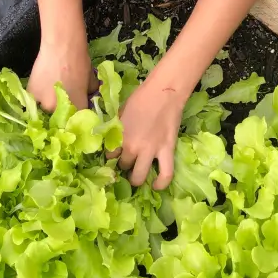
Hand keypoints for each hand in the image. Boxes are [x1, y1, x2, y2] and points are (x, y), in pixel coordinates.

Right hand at [27, 36, 95, 111]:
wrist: (61, 46)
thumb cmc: (79, 60)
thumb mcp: (91, 78)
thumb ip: (90, 91)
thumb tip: (89, 95)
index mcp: (76, 108)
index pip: (78, 118)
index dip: (78, 114)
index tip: (76, 108)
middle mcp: (58, 111)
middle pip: (60, 114)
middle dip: (62, 107)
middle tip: (64, 93)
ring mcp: (43, 104)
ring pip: (47, 107)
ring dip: (50, 100)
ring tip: (51, 86)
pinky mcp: (31, 95)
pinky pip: (35, 100)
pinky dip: (39, 94)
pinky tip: (43, 83)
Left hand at [117, 71, 185, 188]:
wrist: (164, 91)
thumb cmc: (141, 97)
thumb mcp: (122, 112)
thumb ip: (117, 129)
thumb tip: (112, 138)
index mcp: (120, 136)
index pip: (109, 156)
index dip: (112, 156)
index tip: (114, 155)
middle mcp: (133, 147)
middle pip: (123, 166)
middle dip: (124, 166)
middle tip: (127, 163)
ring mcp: (151, 151)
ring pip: (139, 177)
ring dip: (136, 178)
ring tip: (137, 176)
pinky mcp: (167, 151)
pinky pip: (166, 174)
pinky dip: (161, 184)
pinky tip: (156, 186)